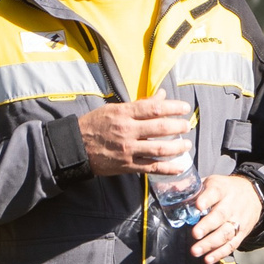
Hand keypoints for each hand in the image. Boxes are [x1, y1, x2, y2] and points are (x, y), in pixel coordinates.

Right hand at [78, 97, 192, 177]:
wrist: (76, 147)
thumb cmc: (95, 124)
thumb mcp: (114, 109)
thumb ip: (140, 104)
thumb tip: (162, 95)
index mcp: (123, 114)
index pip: (154, 108)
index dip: (173, 107)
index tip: (185, 108)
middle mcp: (127, 131)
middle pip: (160, 128)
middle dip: (178, 127)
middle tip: (187, 126)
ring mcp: (128, 150)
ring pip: (159, 149)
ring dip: (177, 147)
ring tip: (187, 144)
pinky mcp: (127, 165)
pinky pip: (151, 167)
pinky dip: (168, 168)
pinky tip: (179, 166)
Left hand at [188, 174, 263, 262]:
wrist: (254, 194)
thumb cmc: (225, 190)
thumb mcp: (212, 182)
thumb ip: (194, 188)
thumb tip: (173, 189)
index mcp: (222, 189)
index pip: (215, 192)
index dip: (206, 199)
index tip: (198, 206)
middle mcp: (231, 205)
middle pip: (220, 216)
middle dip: (207, 226)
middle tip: (195, 234)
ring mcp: (238, 220)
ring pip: (225, 233)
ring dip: (210, 244)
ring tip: (195, 251)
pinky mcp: (242, 233)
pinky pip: (232, 244)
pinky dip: (220, 253)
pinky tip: (208, 259)